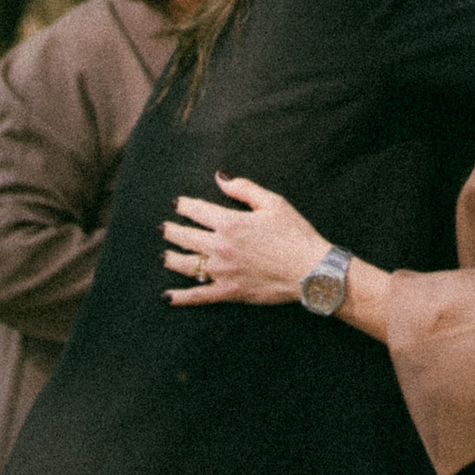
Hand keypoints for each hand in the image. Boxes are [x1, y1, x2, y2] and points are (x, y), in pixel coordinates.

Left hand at [162, 174, 330, 306]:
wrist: (311, 271)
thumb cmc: (296, 235)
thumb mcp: (274, 203)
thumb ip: (244, 188)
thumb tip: (220, 177)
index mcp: (231, 222)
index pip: (196, 210)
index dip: (184, 205)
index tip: (177, 204)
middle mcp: (221, 247)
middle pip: (185, 237)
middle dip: (171, 231)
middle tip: (163, 229)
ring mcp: (222, 271)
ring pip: (186, 265)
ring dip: (170, 259)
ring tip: (163, 256)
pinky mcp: (228, 292)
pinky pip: (197, 296)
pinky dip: (180, 297)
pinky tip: (166, 296)